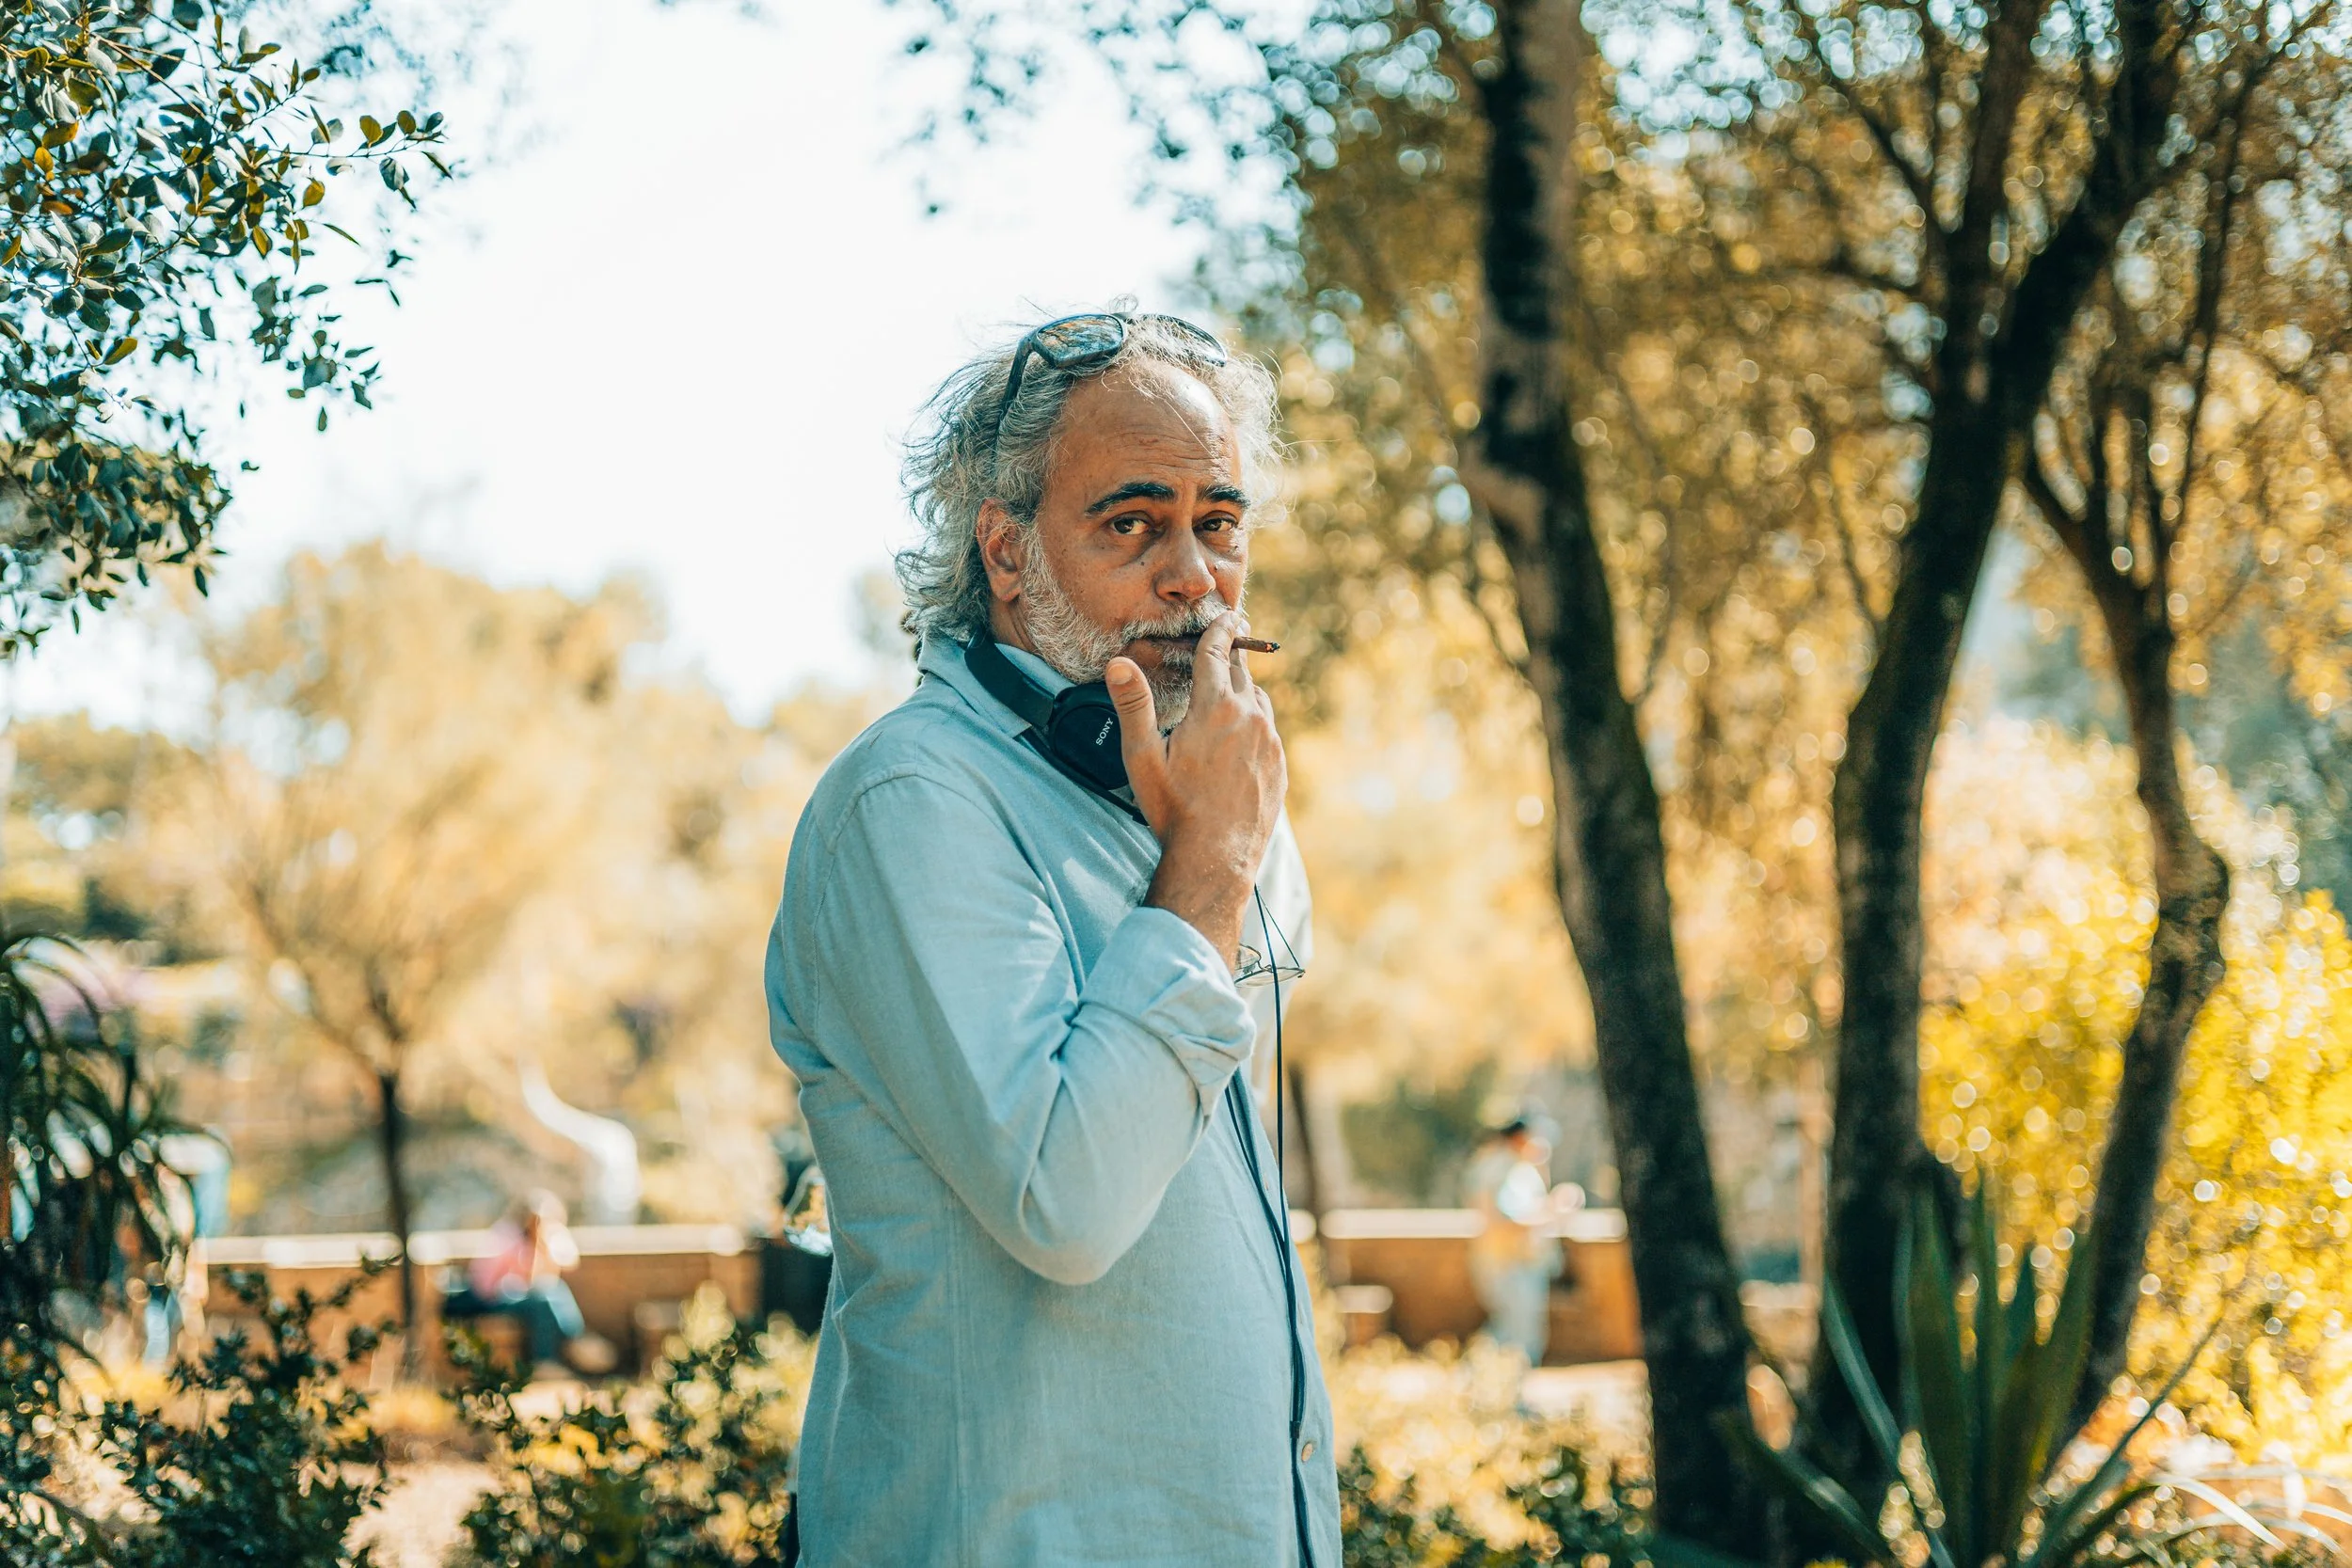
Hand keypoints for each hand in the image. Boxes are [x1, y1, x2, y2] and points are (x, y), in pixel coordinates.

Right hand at [1105, 611, 1285, 963]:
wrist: (1216, 860)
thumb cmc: (1174, 810)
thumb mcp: (1143, 758)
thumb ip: (1133, 706)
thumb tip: (1117, 663)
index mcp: (1216, 709)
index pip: (1218, 653)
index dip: (1220, 629)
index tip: (1227, 614)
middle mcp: (1251, 718)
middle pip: (1242, 672)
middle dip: (1232, 653)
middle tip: (1229, 638)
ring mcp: (1271, 743)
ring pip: (1259, 701)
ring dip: (1243, 691)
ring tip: (1228, 692)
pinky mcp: (1280, 766)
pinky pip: (1269, 731)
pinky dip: (1254, 724)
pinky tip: (1239, 738)